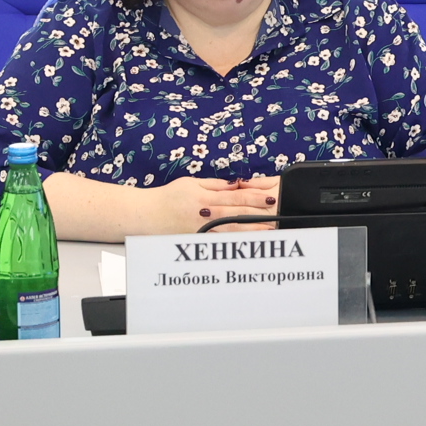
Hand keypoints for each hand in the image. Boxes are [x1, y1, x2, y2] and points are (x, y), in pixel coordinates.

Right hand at [152, 175, 279, 233]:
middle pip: (237, 213)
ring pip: (232, 231)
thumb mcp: (191, 183)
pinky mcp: (198, 241)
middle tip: (278, 214)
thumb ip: (215, 184)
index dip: (255, 197)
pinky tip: (248, 243)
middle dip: (259, 213)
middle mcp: (205, 214)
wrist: (147, 215)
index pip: (236, 196)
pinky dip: (236, 242)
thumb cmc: (168, 198)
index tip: (271, 197)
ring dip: (252, 230)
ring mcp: (202, 230)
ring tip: (269, 230)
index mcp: (205, 197)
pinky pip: (221, 242)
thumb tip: (237, 184)